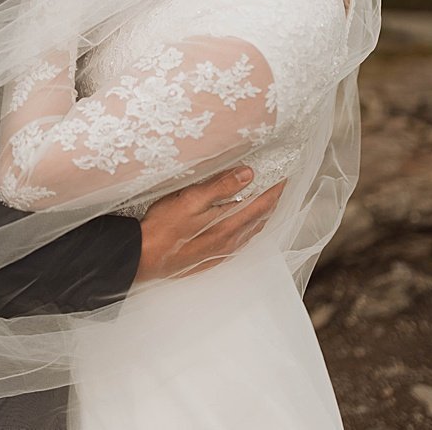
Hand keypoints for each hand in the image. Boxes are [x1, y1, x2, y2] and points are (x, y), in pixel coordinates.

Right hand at [134, 167, 282, 283]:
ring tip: (265, 201)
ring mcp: (223, 251)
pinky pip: (241, 241)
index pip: (262, 204)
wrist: (146, 257)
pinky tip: (243, 225)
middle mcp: (232, 240)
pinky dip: (249, 228)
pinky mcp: (213, 257)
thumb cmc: (165, 227)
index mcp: (229, 224)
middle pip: (261, 218)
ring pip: (252, 231)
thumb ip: (220, 187)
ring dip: (262, 215)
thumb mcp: (190, 199)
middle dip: (272, 200)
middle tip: (278, 185)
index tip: (284, 175)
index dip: (275, 188)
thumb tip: (248, 173)